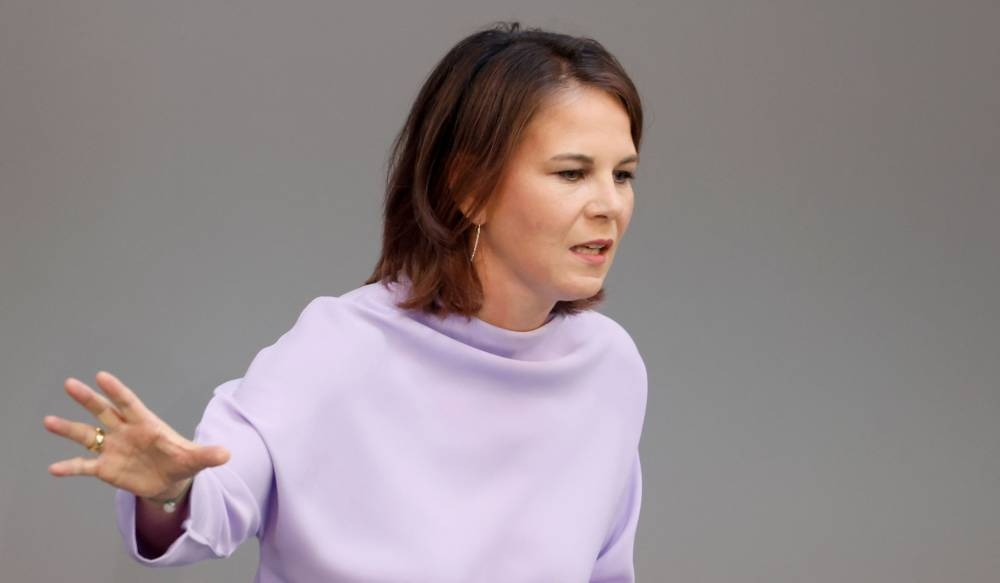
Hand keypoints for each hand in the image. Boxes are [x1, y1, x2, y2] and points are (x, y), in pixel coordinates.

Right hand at [43, 371, 229, 499]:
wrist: (169, 481)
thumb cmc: (181, 462)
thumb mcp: (196, 459)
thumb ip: (208, 455)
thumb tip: (227, 454)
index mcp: (146, 424)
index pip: (129, 403)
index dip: (116, 390)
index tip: (101, 376)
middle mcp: (125, 431)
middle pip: (103, 411)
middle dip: (88, 398)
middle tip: (70, 383)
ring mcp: (112, 448)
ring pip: (87, 435)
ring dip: (68, 428)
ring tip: (48, 420)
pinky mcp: (105, 468)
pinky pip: (84, 466)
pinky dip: (69, 467)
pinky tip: (52, 468)